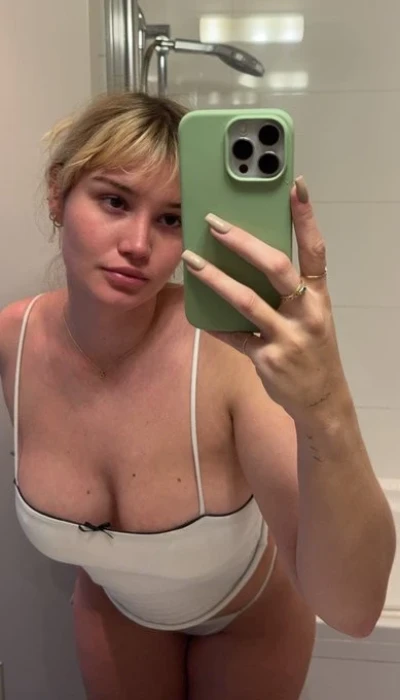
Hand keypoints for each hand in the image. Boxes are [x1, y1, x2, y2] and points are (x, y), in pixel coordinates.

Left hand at [181, 176, 347, 421]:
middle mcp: (307, 314)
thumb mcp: (312, 317)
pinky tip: (198, 315)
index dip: (307, 217)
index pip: (315, 250)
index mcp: (320, 297)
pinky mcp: (268, 360)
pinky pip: (234, 338)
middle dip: (244, 243)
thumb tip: (252, 259)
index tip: (296, 185)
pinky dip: (215, 325)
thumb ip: (290, 292)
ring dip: (216, 278)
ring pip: (247, 301)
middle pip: (276, 268)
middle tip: (215, 223)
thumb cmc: (313, 350)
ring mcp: (288, 338)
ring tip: (192, 260)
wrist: (322, 399)